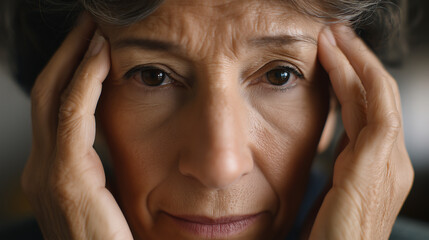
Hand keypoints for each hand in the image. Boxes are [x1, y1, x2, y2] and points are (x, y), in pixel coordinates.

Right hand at [21, 14, 132, 239]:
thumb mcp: (108, 201)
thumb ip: (107, 171)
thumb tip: (122, 141)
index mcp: (56, 174)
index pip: (57, 109)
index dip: (71, 72)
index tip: (93, 44)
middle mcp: (43, 170)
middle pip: (48, 95)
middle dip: (67, 55)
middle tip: (88, 25)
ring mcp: (49, 174)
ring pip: (55, 97)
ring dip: (74, 58)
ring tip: (93, 30)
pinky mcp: (67, 179)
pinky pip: (74, 115)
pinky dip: (85, 80)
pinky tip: (102, 55)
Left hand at [309, 25, 413, 238]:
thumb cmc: (331, 237)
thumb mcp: (334, 194)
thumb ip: (337, 167)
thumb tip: (326, 147)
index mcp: (380, 166)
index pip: (372, 110)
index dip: (353, 79)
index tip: (332, 56)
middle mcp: (392, 159)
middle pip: (379, 95)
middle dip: (357, 60)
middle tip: (335, 34)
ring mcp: (390, 160)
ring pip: (379, 93)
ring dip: (356, 60)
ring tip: (334, 36)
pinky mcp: (378, 163)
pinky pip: (373, 106)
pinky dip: (356, 77)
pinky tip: (336, 58)